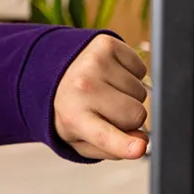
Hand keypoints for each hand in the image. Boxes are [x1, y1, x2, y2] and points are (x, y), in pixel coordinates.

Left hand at [53, 34, 149, 159]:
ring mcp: (96, 63)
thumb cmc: (72, 109)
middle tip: (108, 111)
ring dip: (129, 96)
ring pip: (141, 92)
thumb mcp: (80, 139)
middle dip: (130, 118)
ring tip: (106, 92)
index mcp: (73, 117)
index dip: (124, 143)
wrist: (52, 73)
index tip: (138, 149)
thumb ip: (111, 148)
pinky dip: (132, 75)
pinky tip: (112, 77)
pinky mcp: (108, 45)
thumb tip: (141, 142)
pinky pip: (141, 69)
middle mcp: (83, 87)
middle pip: (136, 115)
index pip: (104, 135)